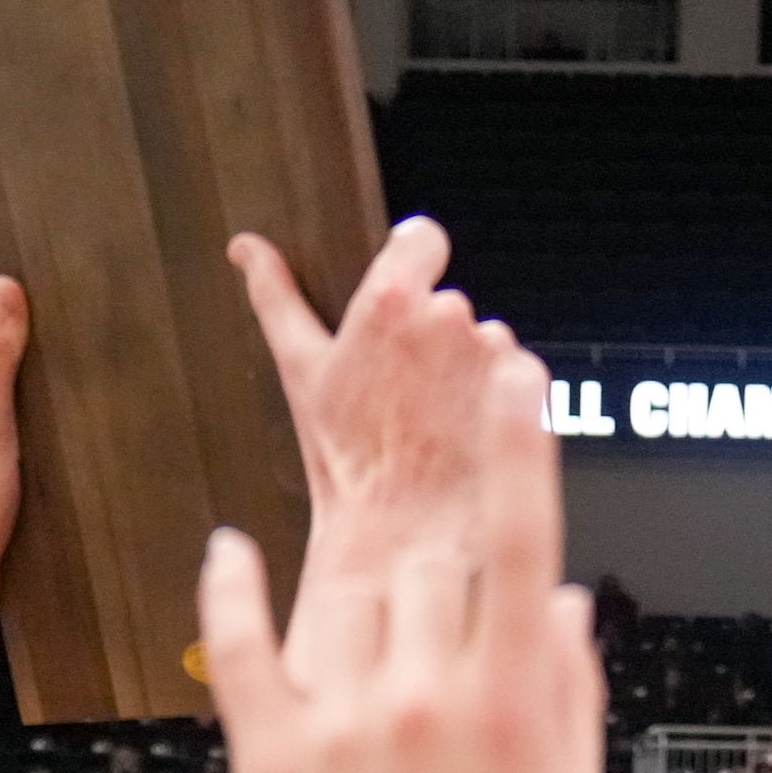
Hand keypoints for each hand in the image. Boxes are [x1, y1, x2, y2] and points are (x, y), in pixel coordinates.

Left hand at [191, 336, 602, 772]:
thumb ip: (568, 696)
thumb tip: (563, 599)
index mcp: (511, 714)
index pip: (524, 547)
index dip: (521, 448)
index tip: (515, 372)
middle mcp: (427, 707)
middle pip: (430, 573)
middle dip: (437, 597)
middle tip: (434, 665)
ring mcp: (343, 729)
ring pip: (348, 603)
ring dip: (361, 621)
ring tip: (372, 698)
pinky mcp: (269, 758)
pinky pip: (242, 643)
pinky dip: (230, 590)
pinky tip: (228, 553)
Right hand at [239, 220, 520, 598]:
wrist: (403, 536)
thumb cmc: (351, 464)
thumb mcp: (301, 374)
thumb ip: (275, 298)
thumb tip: (245, 249)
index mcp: (391, 301)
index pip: (420, 237)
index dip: (412, 260)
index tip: (405, 294)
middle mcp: (449, 317)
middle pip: (447, 303)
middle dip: (431, 343)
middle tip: (405, 395)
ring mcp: (491, 353)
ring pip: (483, 343)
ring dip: (464, 374)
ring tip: (435, 423)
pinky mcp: (526, 390)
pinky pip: (517, 377)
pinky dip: (497, 402)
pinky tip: (465, 435)